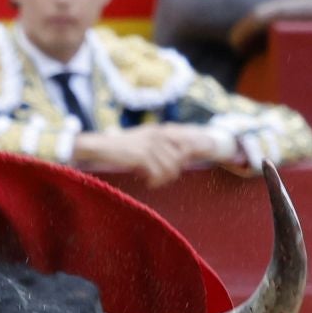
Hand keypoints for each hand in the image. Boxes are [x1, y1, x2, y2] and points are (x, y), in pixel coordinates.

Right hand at [74, 126, 196, 188]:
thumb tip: (177, 158)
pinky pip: (158, 174)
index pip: (186, 136)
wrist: (99, 147)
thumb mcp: (140, 140)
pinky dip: (154, 181)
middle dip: (174, 170)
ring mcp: (151, 146)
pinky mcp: (143, 157)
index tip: (212, 147)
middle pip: (181, 156)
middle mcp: (157, 136)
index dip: (200, 142)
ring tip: (152, 180)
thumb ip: (159, 145)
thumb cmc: (118, 147)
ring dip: (163, 178)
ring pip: (171, 167)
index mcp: (158, 130)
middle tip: (160, 177)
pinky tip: (146, 181)